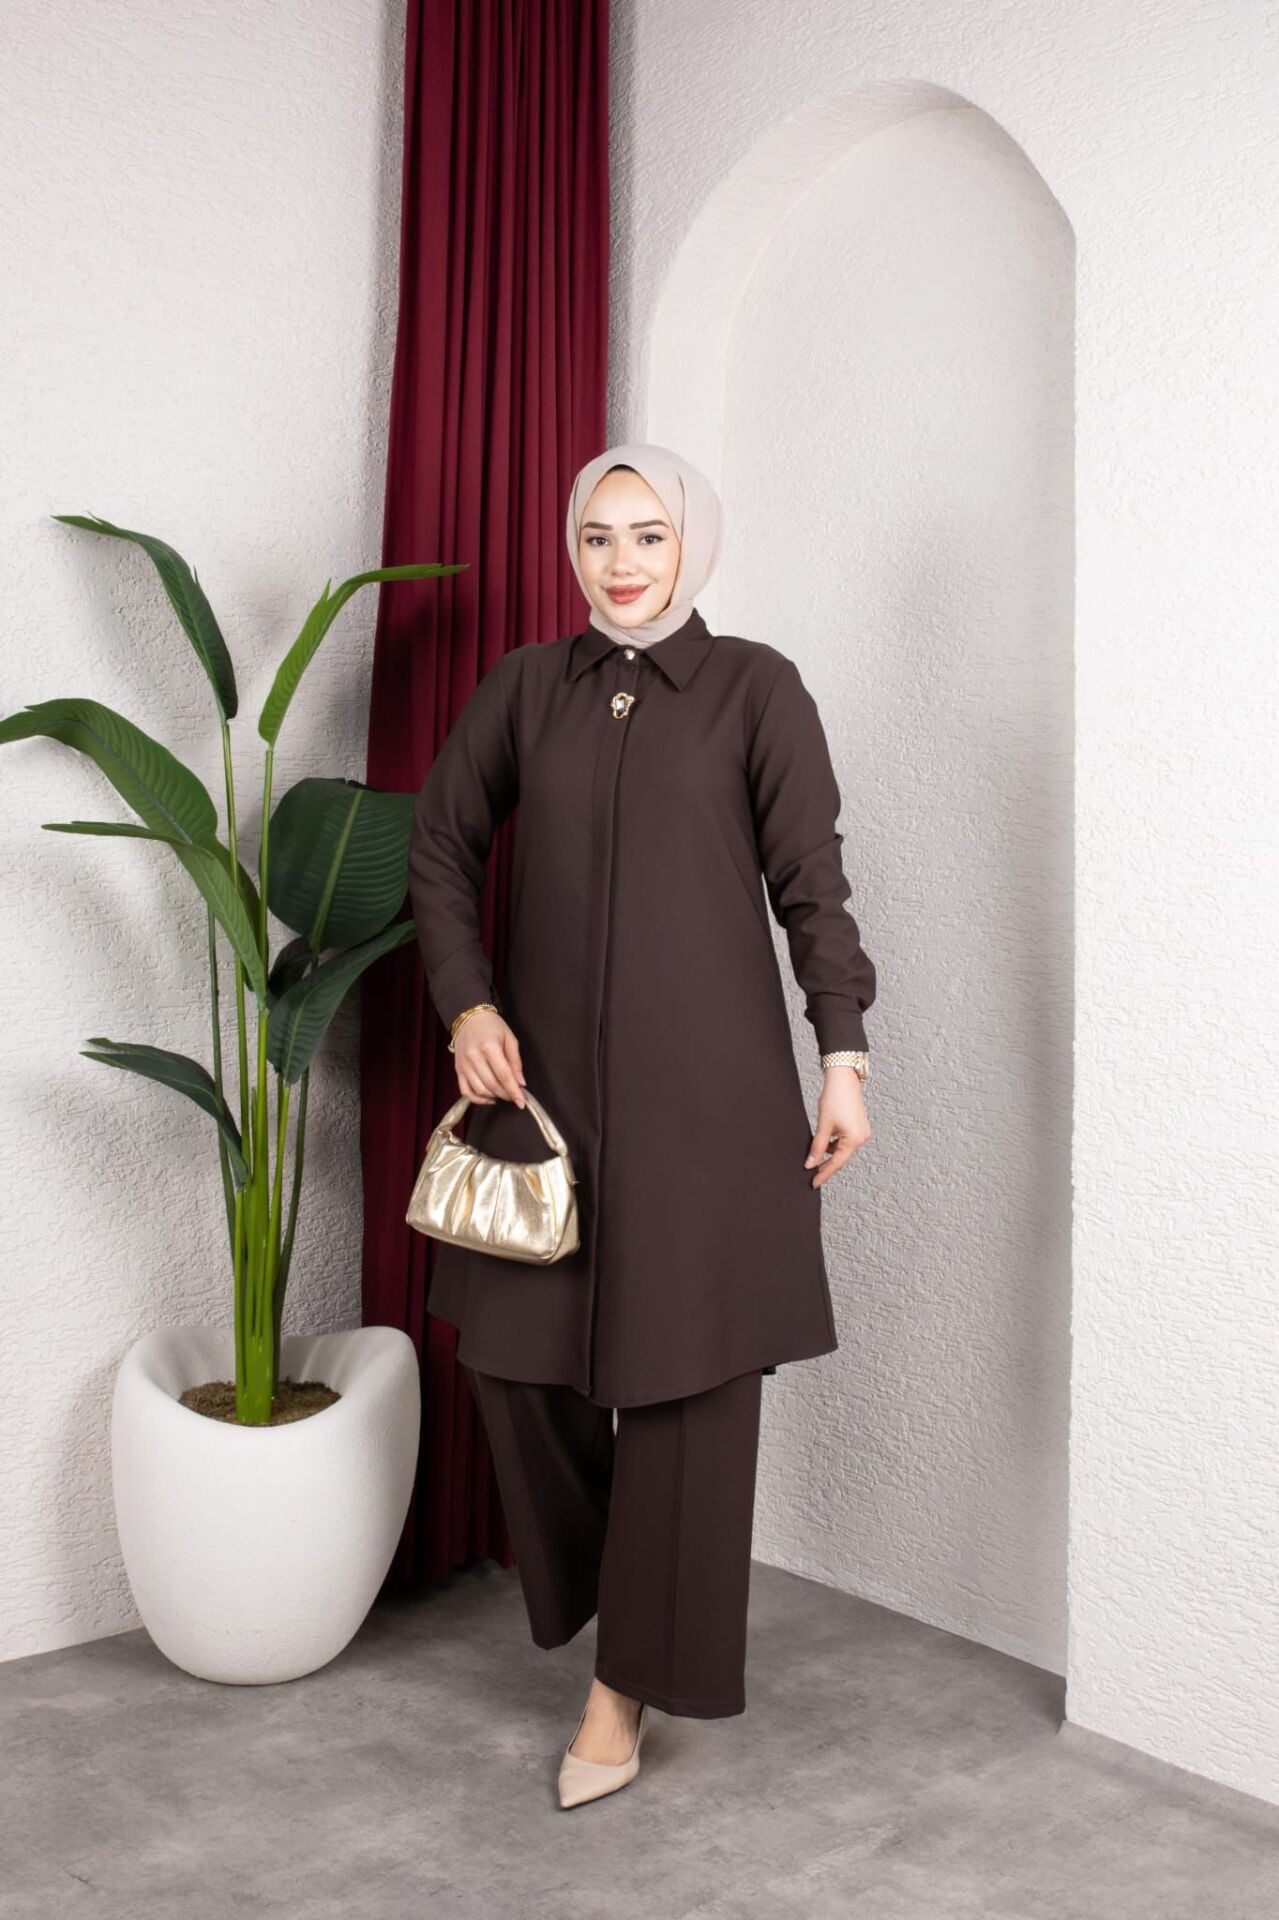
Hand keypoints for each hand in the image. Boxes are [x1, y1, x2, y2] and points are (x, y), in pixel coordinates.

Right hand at [452, 1010, 526, 1107]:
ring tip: (503, 1093)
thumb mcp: (510, 1038)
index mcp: (489, 1047)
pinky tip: (489, 1098)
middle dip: (506, 1095)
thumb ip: (515, 1062)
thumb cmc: (492, 1026)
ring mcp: (464, 1065)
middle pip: (492, 1085)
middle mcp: (474, 1057)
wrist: (469, 1017)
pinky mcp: (458, 1070)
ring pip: (479, 1090)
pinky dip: (477, 1099)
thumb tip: (520, 1083)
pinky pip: (466, 1091)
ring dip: (494, 1097)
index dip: (514, 1091)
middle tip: (515, 1096)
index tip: (522, 1103)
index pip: (504, 1075)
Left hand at [805, 1069, 871, 1188]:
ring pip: (843, 1149)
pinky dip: (835, 1144)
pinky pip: (846, 1141)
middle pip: (841, 1158)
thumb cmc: (835, 1097)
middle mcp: (862, 1137)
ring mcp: (862, 1131)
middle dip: (826, 1165)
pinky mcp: (859, 1125)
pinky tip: (824, 1143)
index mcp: (855, 1139)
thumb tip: (811, 1163)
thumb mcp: (823, 1125)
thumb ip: (817, 1147)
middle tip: (812, 1174)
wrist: (843, 1078)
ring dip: (830, 1153)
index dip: (823, 1174)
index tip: (814, 1183)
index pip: (836, 1163)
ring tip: (815, 1155)